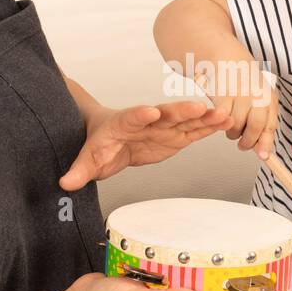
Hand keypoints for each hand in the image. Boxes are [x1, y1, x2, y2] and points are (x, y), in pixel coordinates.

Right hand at [41, 272, 202, 290]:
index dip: (190, 279)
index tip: (189, 263)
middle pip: (178, 282)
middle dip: (169, 269)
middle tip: (154, 265)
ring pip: (163, 271)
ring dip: (154, 263)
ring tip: (140, 266)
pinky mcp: (138, 284)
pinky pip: (148, 268)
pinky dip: (142, 262)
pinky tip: (134, 264)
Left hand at [59, 101, 232, 190]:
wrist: (109, 135)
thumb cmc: (98, 144)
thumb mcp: (87, 159)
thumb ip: (79, 171)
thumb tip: (65, 183)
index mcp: (123, 123)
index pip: (131, 117)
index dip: (141, 114)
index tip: (151, 111)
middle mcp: (147, 121)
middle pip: (165, 114)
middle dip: (181, 110)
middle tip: (198, 106)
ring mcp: (164, 127)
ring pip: (185, 120)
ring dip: (203, 117)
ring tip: (224, 115)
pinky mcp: (175, 136)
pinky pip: (194, 131)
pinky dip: (209, 127)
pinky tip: (226, 122)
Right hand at [199, 68, 277, 159]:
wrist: (226, 58)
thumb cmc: (244, 82)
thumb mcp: (260, 100)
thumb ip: (263, 124)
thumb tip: (263, 152)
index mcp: (269, 97)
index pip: (270, 126)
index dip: (266, 144)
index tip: (263, 156)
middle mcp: (257, 94)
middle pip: (255, 127)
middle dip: (248, 142)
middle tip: (242, 145)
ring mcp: (239, 93)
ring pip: (236, 125)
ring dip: (232, 133)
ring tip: (231, 126)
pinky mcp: (222, 93)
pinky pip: (222, 118)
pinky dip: (221, 122)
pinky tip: (222, 116)